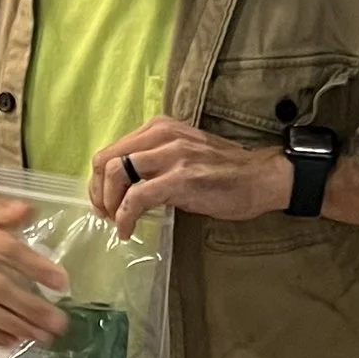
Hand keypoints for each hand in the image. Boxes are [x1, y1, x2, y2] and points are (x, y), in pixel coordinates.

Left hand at [91, 117, 289, 238]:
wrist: (260, 177)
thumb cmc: (223, 170)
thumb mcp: (182, 153)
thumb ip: (154, 160)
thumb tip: (124, 184)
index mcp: (160, 128)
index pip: (112, 149)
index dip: (99, 179)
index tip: (105, 201)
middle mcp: (162, 135)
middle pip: (106, 159)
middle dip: (98, 191)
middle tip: (105, 213)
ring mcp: (171, 156)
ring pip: (116, 174)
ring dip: (109, 204)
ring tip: (116, 222)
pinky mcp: (180, 179)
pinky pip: (137, 197)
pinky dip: (125, 216)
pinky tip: (127, 229)